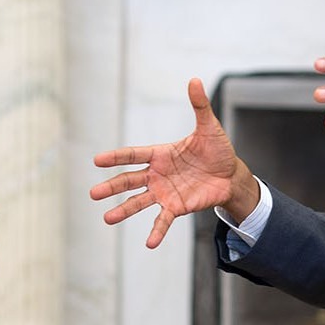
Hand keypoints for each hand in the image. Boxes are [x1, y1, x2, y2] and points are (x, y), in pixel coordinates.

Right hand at [90, 77, 257, 248]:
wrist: (231, 175)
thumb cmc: (217, 149)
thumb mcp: (209, 127)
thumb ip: (199, 106)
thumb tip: (194, 80)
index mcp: (160, 154)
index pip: (133, 154)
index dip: (116, 157)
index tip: (96, 160)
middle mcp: (157, 174)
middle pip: (129, 180)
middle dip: (112, 186)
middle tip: (93, 193)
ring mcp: (165, 192)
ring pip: (139, 202)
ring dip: (124, 210)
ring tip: (107, 219)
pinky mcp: (176, 207)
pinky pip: (163, 220)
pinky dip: (156, 232)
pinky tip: (148, 244)